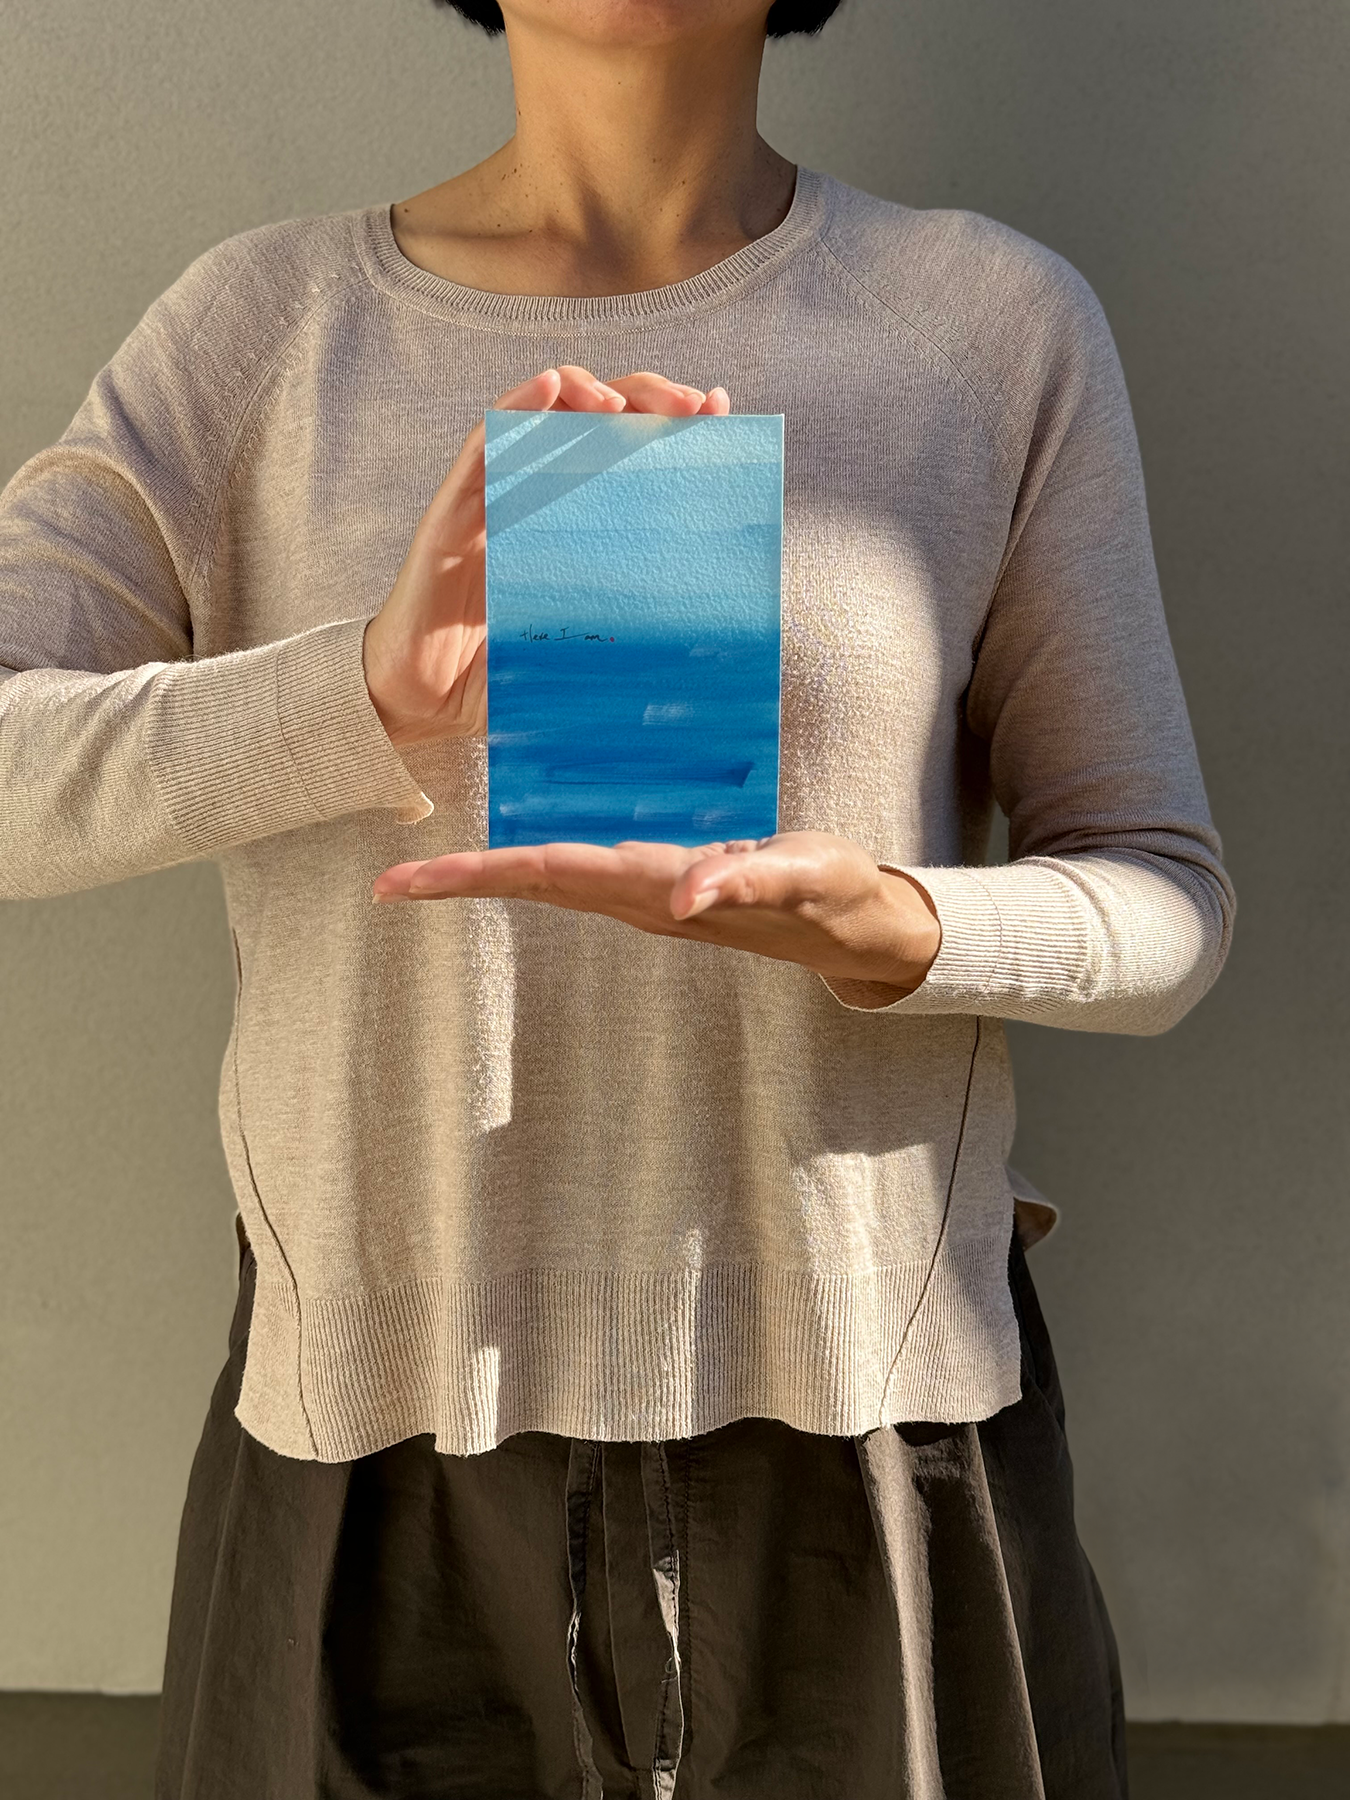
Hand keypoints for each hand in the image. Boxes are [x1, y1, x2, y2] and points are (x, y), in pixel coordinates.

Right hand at [362, 365, 730, 746]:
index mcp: (578, 524)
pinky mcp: (456, 508)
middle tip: (692, 404)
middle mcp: (539, 497)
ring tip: (622, 402)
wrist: (427, 703)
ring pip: (545, 412)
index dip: (672, 425)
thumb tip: (706, 648)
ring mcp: (497, 496)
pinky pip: (486, 442)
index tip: (719, 414)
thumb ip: (630, 638)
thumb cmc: (505, 677)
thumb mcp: (585, 651)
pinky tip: (548, 385)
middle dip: (647, 396)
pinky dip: (518, 405)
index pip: (631, 452)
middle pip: (596, 417)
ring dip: (587, 390)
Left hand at [372, 830, 941, 998]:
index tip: (411, 883)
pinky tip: (512, 851)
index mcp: (659, 886)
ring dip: (488, 877)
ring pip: (553, 881)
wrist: (851, 925)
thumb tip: (684, 896)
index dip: (478, 873)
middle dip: (460, 881)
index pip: (551, 871)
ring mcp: (648, 896)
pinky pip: (584, 871)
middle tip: (388, 885)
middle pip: (534, 881)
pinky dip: (535, 863)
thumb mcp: (798, 875)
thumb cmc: (828, 891)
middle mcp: (640, 896)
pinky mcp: (663, 885)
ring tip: (425, 874)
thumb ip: (744, 880)